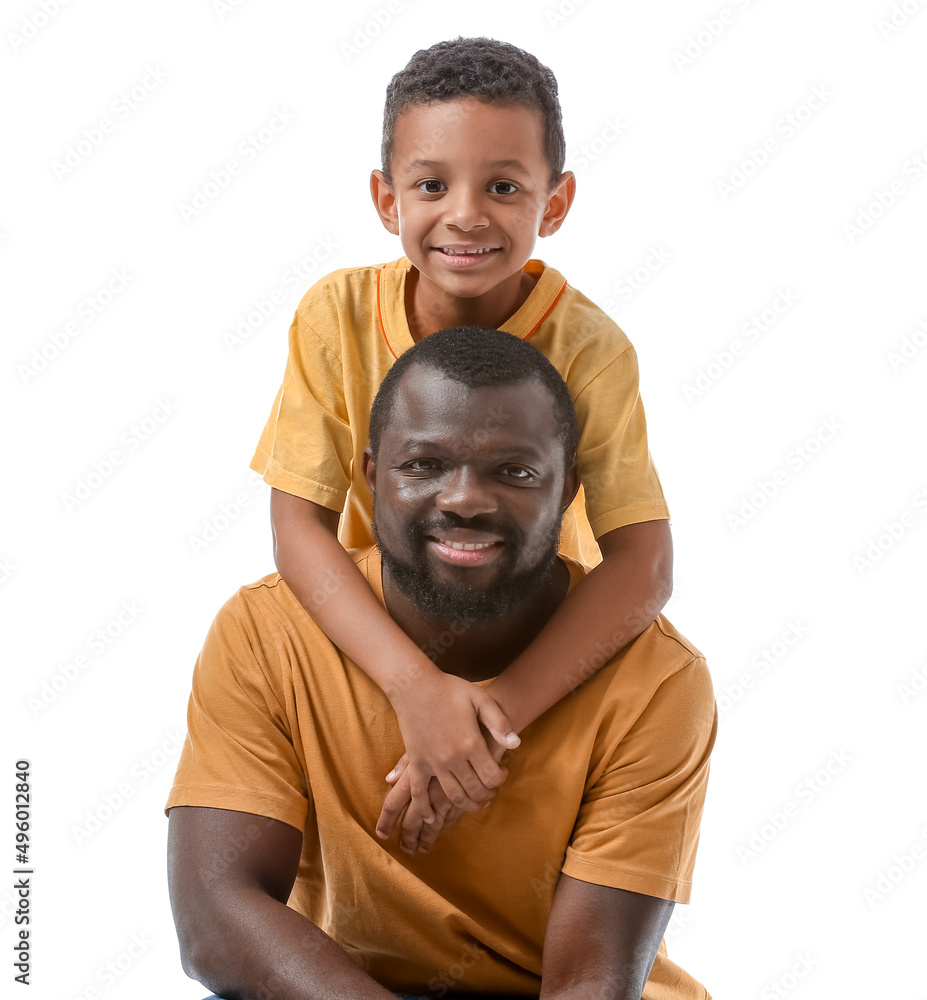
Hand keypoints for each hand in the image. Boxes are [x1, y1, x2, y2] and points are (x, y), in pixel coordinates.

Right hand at [378, 671, 518, 844]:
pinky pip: (420, 794)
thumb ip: (499, 722)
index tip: (502, 772)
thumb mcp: (480, 699)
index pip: (492, 776)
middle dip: (487, 795)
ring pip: (453, 796)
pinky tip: (433, 818)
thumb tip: (516, 744)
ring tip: (474, 801)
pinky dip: (426, 810)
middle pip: (475, 790)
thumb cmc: (450, 689)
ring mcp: (433, 763)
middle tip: (491, 791)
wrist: (415, 686)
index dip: (500, 779)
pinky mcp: (416, 763)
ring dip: (467, 804)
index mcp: (471, 743)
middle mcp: (453, 758)